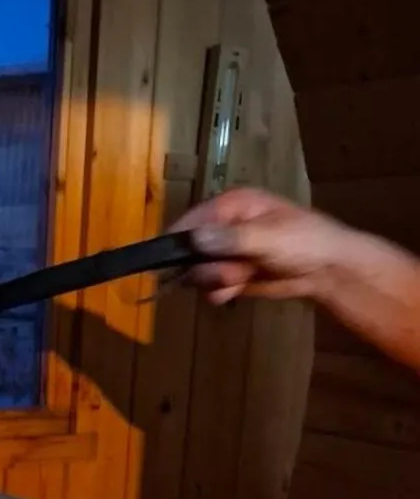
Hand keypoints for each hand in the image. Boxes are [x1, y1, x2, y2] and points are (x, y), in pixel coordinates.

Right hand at [170, 187, 375, 305]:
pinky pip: (210, 287)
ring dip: (216, 280)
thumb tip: (194, 238)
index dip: (180, 240)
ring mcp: (226, 253)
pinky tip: (237, 291)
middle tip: (231, 271)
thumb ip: (230, 238)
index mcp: (231, 206)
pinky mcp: (231, 275)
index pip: (191, 220)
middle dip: (206, 265)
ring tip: (241, 278)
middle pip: (190, 249)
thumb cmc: (304, 242)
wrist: (328, 271)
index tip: (171, 260)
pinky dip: (220, 292)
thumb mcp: (268, 237)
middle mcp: (223, 227)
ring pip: (198, 271)